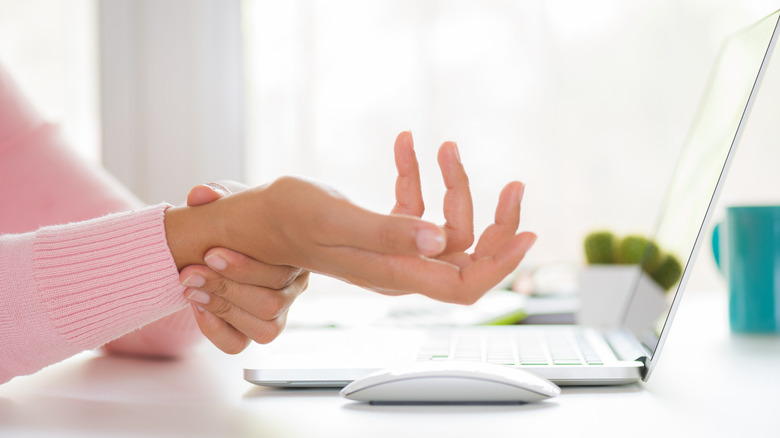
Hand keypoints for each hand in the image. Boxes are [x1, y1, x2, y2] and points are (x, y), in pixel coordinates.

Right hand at [165, 133, 534, 304]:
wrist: (256, 219)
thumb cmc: (286, 219)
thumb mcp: (335, 219)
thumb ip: (388, 232)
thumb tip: (439, 239)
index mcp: (394, 272)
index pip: (464, 285)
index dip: (500, 264)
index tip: (527, 230)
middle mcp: (400, 267)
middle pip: (467, 256)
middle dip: (494, 222)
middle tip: (514, 185)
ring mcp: (394, 249)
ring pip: (446, 228)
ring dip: (452, 186)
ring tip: (441, 146)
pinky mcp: (385, 231)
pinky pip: (416, 207)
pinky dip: (416, 176)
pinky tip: (406, 144)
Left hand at [180, 182, 309, 353]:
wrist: (216, 243)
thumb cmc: (231, 221)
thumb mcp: (226, 202)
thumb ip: (216, 194)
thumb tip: (201, 195)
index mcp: (293, 255)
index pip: (281, 271)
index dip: (244, 268)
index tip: (208, 253)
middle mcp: (292, 287)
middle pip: (272, 303)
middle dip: (226, 288)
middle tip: (189, 273)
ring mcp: (276, 313)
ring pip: (263, 328)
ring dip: (222, 309)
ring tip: (190, 289)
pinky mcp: (252, 330)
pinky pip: (239, 345)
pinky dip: (216, 331)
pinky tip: (199, 308)